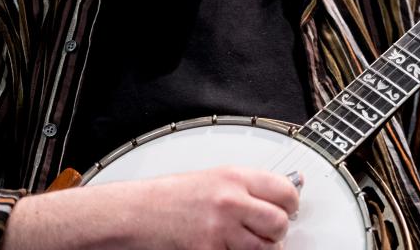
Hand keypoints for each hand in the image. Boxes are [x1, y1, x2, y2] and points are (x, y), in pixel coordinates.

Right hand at [3, 166, 300, 249]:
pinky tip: (224, 249)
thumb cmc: (162, 198)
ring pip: (266, 249)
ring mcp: (220, 232)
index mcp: (232, 177)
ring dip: (260, 249)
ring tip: (243, 244)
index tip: (288, 208)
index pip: (285, 190)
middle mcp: (230, 202)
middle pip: (280, 223)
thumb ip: (242, 186)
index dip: (290, 203)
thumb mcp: (207, 179)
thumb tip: (278, 193)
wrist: (128, 216)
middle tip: (265, 231)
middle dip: (276, 231)